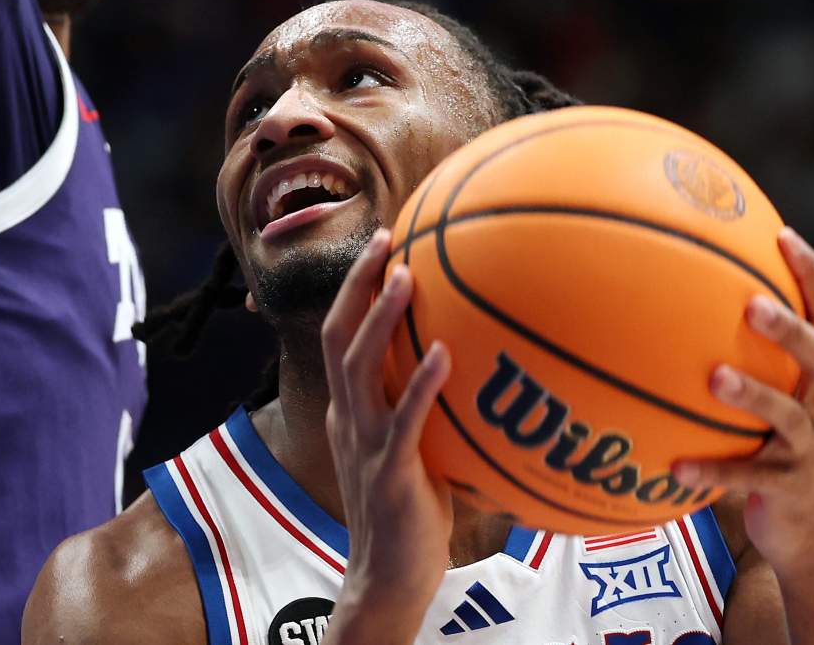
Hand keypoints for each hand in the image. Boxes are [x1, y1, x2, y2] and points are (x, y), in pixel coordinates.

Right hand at [320, 229, 452, 641]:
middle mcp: (349, 418)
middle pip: (339, 336)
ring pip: (360, 368)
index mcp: (351, 411)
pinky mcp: (391, 472)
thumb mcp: (412, 449)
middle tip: (386, 237)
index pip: (341, 336)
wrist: (389, 577)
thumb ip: (427, 409)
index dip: (355, 289)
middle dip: (358, 283)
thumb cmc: (411, 511)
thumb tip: (474, 367)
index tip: (382, 245)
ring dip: (381, 318)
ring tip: (405, 275)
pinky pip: (404, 420)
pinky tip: (443, 354)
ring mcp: (365, 444)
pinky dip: (419, 384)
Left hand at [674, 227, 813, 576]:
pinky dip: (712, 471)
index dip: (812, 274)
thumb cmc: (782, 439)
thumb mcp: (783, 392)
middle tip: (751, 305)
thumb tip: (690, 283)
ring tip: (714, 377)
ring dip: (752, 395)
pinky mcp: (789, 488)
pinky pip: (746, 477)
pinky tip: (674, 467)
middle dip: (788, 330)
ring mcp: (812, 447)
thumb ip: (754, 348)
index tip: (783, 236)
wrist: (810, 524)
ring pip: (786, 416)